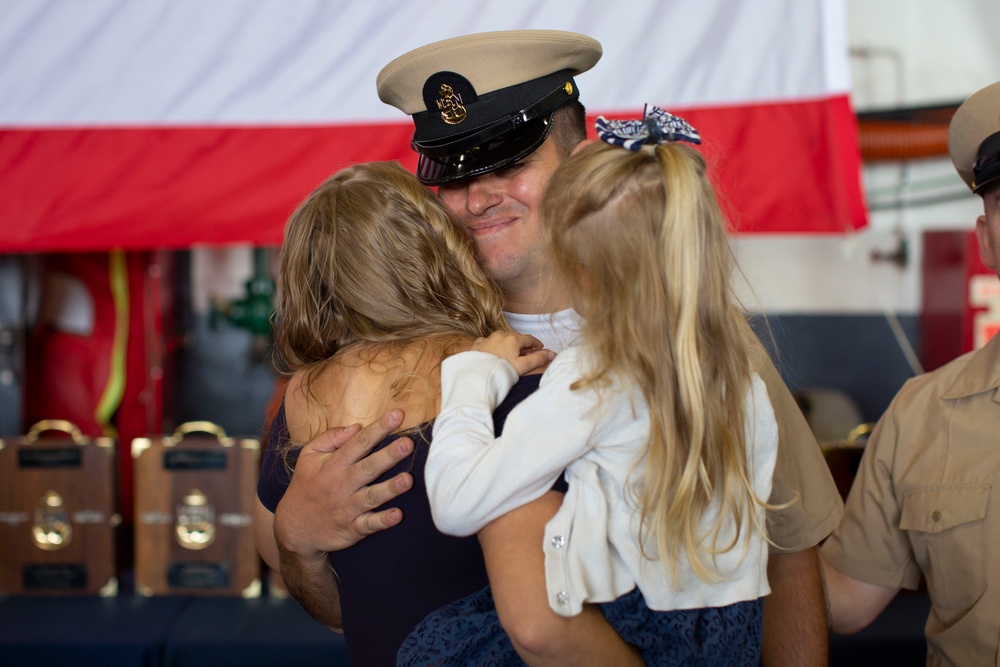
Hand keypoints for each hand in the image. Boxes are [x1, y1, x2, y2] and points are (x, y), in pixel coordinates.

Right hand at [273, 409, 414, 558]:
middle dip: (388, 455)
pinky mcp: (352, 529)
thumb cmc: (306, 486)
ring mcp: (348, 508)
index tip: (397, 415)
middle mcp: (342, 484)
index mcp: (334, 465)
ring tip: (408, 479)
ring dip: (390, 489)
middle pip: (368, 467)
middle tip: (408, 444)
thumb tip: (356, 426)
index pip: (359, 443)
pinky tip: (397, 515)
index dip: (378, 428)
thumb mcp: (308, 457)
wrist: (294, 528)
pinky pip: (369, 525)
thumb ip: (330, 438)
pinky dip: (382, 521)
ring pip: (372, 497)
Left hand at [472, 331, 554, 375]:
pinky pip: (489, 342)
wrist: (476, 376)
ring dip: (508, 345)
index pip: (530, 338)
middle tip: (526, 355)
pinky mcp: (477, 345)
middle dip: (523, 345)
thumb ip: (538, 359)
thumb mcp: (523, 366)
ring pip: (502, 339)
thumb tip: (551, 354)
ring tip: (510, 355)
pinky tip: (494, 354)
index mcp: (513, 338)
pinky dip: (494, 346)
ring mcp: (487, 339)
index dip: (537, 344)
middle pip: (516, 338)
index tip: (540, 349)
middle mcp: (500, 335)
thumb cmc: (501, 371)